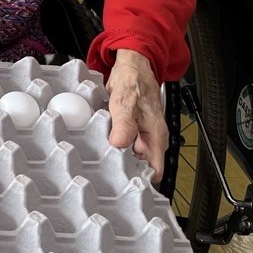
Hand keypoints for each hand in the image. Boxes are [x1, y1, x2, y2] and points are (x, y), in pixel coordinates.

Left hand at [107, 49, 166, 180]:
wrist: (131, 66)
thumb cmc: (134, 82)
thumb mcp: (126, 103)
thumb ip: (124, 125)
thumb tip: (119, 145)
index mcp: (155, 137)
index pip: (155, 170)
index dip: (141, 180)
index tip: (124, 186)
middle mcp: (149, 138)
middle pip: (139, 165)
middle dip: (123, 170)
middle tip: (102, 174)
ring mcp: (140, 134)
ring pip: (128, 155)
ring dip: (115, 156)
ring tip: (97, 159)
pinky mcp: (129, 128)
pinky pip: (120, 142)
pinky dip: (110, 144)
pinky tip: (98, 143)